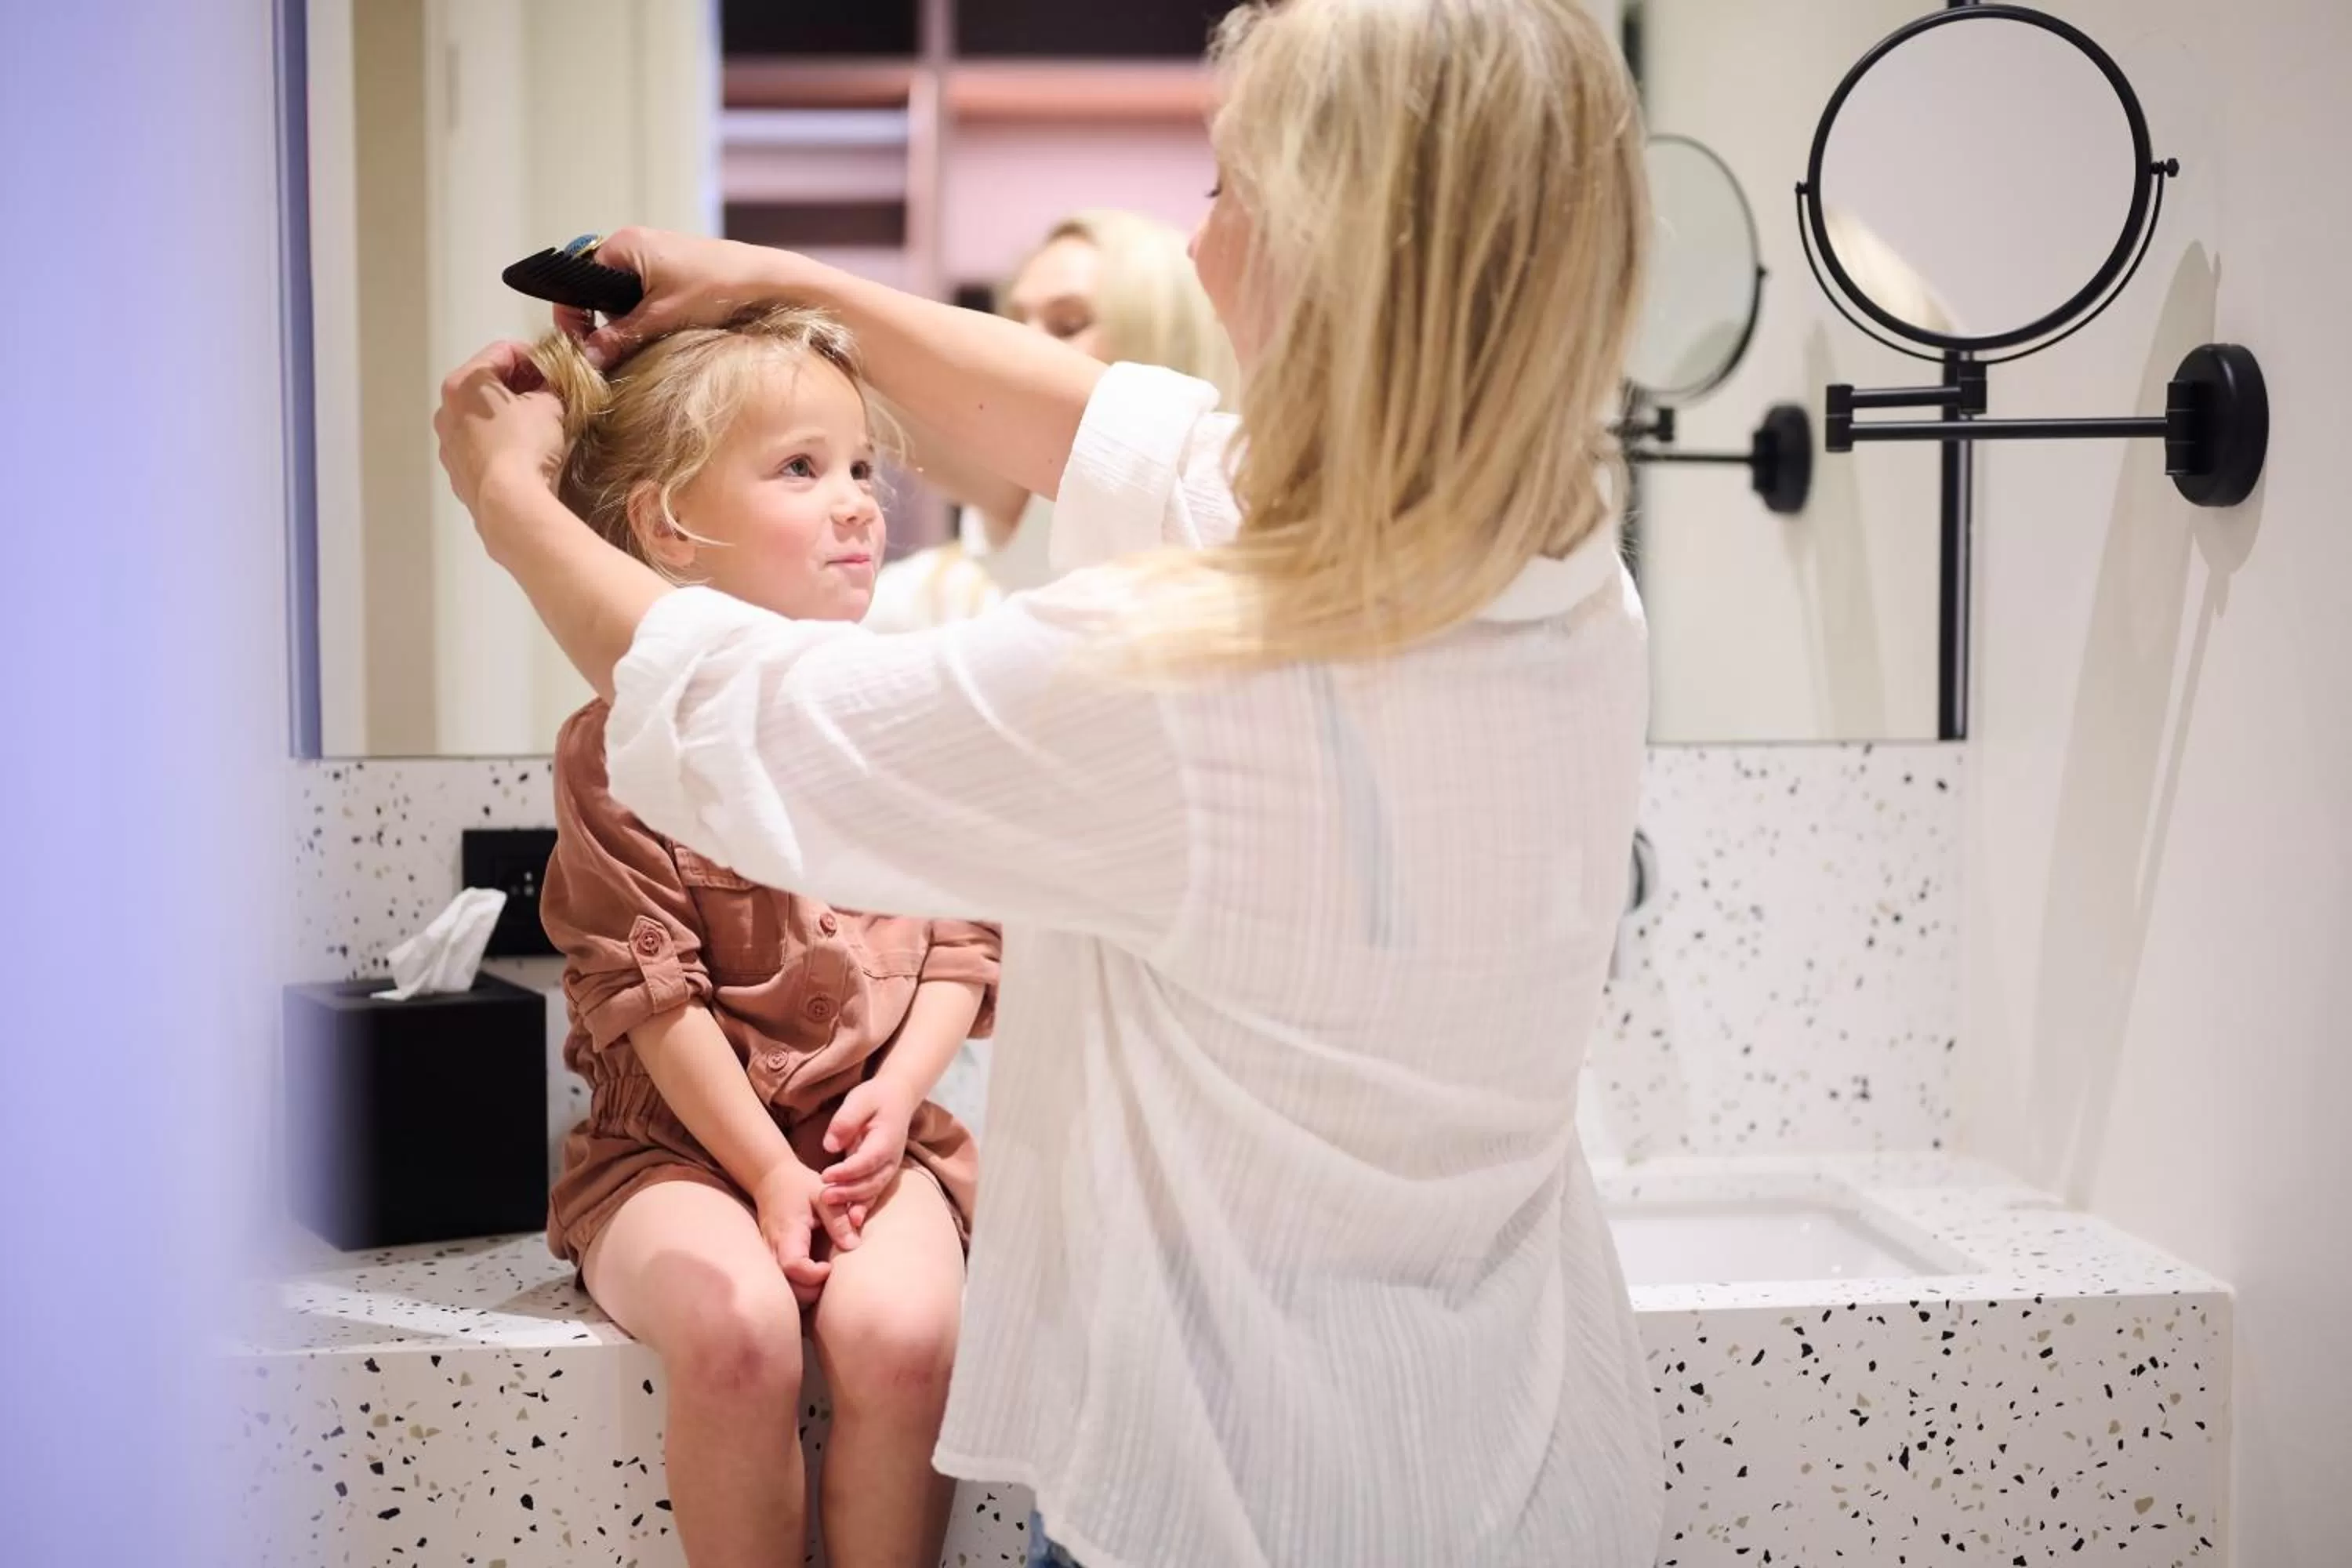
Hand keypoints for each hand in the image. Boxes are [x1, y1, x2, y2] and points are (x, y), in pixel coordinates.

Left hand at [433, 339, 563, 531]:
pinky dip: (497, 443)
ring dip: (505, 416)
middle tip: (547, 395)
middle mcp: (447, 408)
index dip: (533, 356)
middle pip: (486, 385)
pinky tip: (520, 454)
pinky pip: (478, 446)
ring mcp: (447, 442)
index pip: (502, 351)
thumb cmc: (525, 446)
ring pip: (480, 417)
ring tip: (534, 427)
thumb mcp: (549, 407)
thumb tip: (549, 391)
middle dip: (517, 387)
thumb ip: (549, 390)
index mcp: (465, 382)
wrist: (509, 502)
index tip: (553, 368)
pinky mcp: (456, 471)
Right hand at [559, 227, 801, 369]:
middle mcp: (633, 246)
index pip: (576, 279)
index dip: (574, 315)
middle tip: (618, 348)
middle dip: (605, 322)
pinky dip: (648, 319)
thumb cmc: (717, 287)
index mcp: (622, 245)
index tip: (581, 347)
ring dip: (629, 324)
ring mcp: (654, 260)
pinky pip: (645, 299)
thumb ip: (620, 337)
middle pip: (597, 292)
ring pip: (623, 300)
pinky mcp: (673, 274)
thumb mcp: (661, 318)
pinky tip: (664, 332)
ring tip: (649, 339)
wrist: (767, 281)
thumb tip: (587, 358)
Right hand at [750, 1159, 832, 1306]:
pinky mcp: (770, 1259)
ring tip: (823, 1276)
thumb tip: (853, 1246)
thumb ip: (838, 1220)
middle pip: (787, 1287)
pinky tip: (813, 1276)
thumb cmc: (799, 1185)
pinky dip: (798, 1286)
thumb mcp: (823, 1194)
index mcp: (787, 1233)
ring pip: (784, 1289)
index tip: (830, 1267)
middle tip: (832, 1274)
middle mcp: (772, 1249)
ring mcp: (768, 1256)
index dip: (814, 1275)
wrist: (770, 1178)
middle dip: (812, 1289)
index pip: (794, 1267)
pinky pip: (782, 1283)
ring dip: (805, 1291)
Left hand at [817, 1078, 916, 1250]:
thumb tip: (830, 1145)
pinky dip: (863, 1207)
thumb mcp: (859, 1100)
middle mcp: (891, 1158)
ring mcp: (889, 1168)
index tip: (825, 1176)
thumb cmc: (875, 1098)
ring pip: (873, 1191)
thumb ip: (845, 1121)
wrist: (897, 1098)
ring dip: (854, 1203)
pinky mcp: (882, 1173)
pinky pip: (873, 1193)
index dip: (847, 1171)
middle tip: (824, 1197)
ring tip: (833, 1209)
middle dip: (848, 1192)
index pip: (867, 1160)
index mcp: (887, 1138)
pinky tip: (851, 1220)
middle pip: (871, 1181)